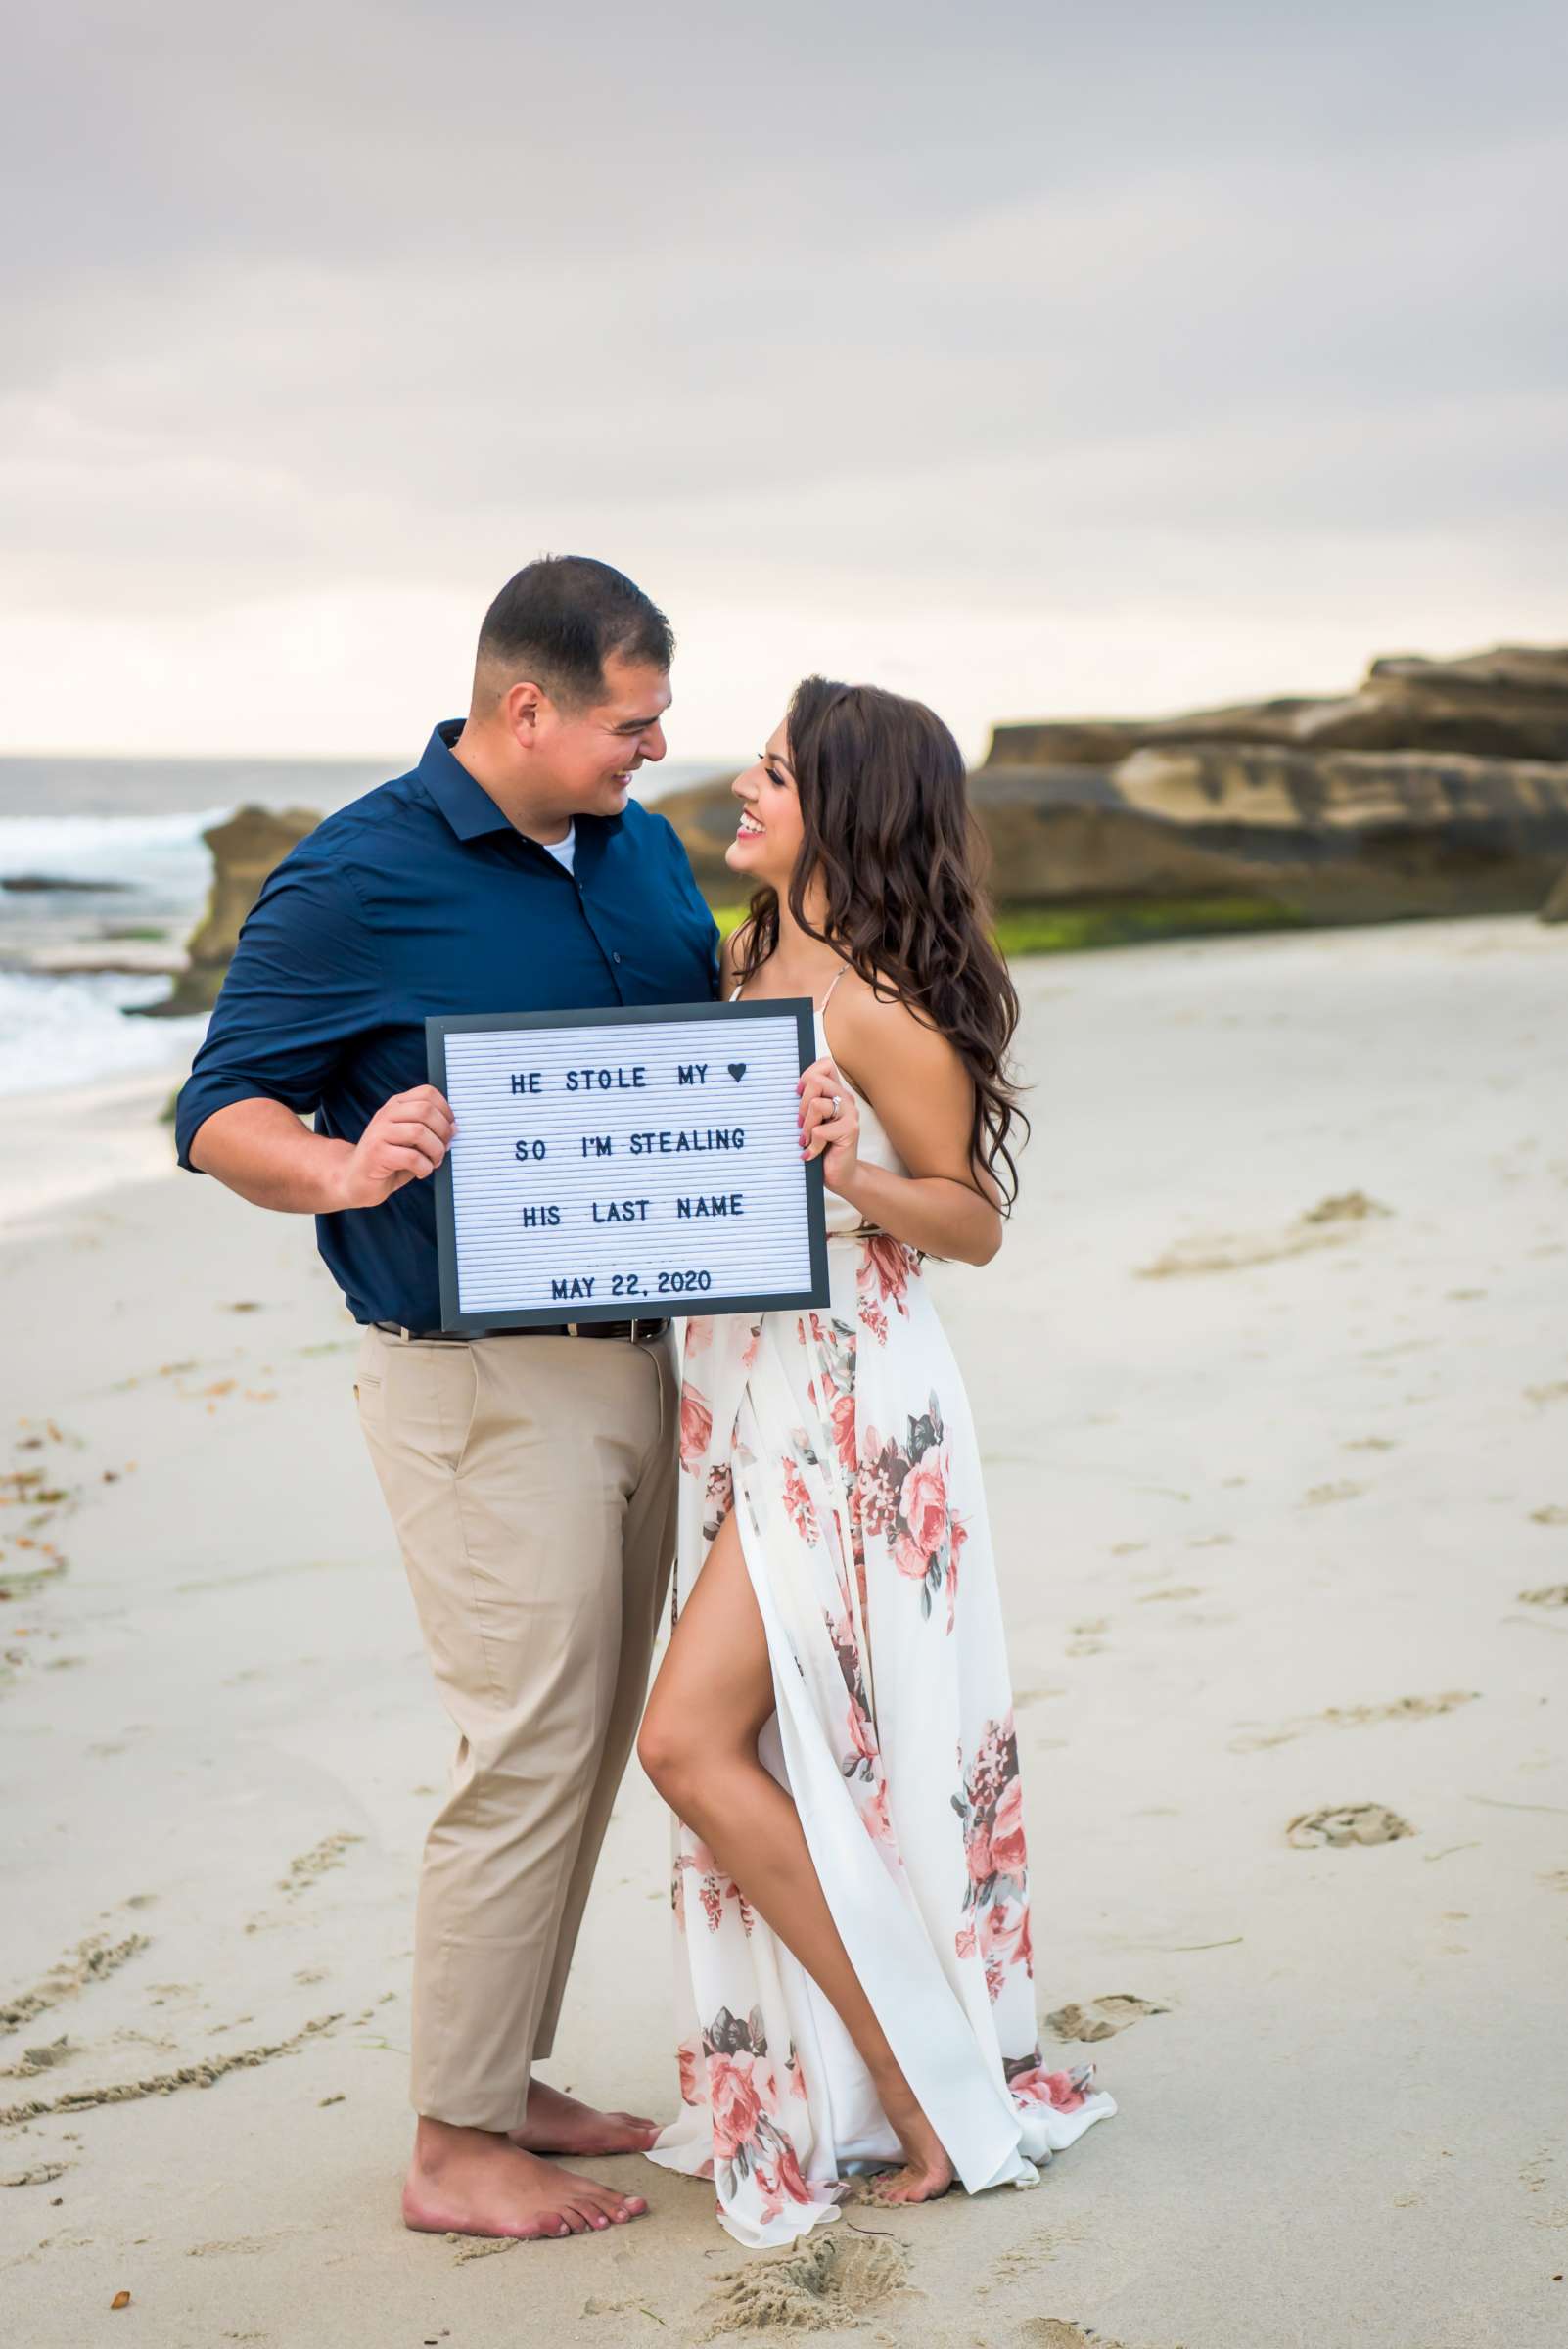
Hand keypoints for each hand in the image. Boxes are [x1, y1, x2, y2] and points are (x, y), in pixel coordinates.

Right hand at [333, 1085, 454, 1209]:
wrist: (355, 1180)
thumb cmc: (388, 1161)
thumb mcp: (411, 1141)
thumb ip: (431, 1131)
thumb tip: (454, 1128)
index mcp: (396, 1106)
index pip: (427, 1093)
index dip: (446, 1110)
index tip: (450, 1128)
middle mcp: (386, 1115)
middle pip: (425, 1110)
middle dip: (443, 1132)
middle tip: (443, 1149)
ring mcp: (378, 1133)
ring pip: (419, 1132)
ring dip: (435, 1151)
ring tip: (432, 1162)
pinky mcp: (376, 1154)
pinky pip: (411, 1157)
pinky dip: (424, 1167)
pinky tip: (420, 1172)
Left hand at [798, 1054, 859, 1198]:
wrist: (839, 1175)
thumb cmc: (822, 1147)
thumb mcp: (810, 1121)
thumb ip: (806, 1103)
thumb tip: (788, 1090)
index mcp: (836, 1093)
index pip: (825, 1065)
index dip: (808, 1075)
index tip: (799, 1094)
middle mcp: (845, 1099)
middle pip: (816, 1081)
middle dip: (801, 1104)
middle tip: (800, 1124)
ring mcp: (850, 1114)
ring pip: (816, 1105)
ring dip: (806, 1126)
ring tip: (807, 1139)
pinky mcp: (850, 1130)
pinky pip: (819, 1131)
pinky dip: (812, 1145)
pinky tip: (813, 1152)